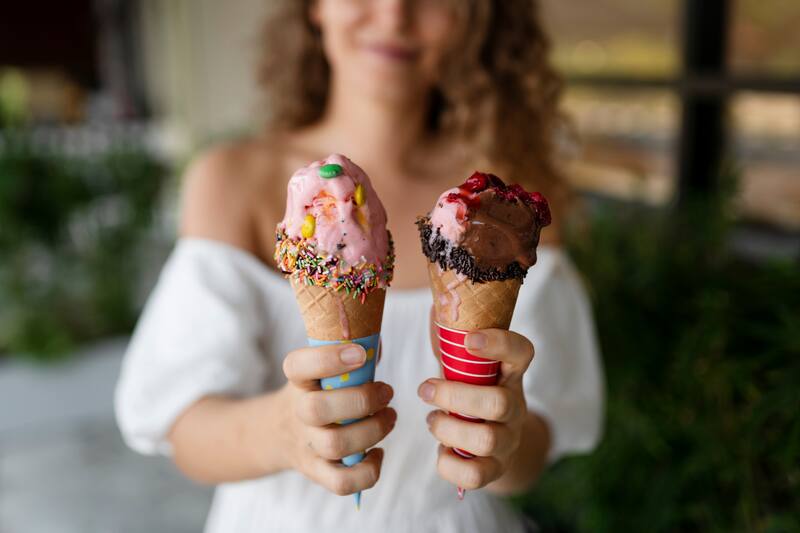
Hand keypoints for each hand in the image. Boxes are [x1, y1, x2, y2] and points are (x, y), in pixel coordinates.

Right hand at [272, 343, 395, 494]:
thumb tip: (376, 344)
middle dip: (361, 400)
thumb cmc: (318, 391)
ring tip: (390, 416)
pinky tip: (378, 452)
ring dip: (373, 430)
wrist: (278, 432)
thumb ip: (350, 352)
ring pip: (334, 445)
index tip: (360, 353)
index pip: (297, 365)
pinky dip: (367, 472)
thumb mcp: (323, 369)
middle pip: (318, 409)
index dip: (328, 358)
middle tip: (386, 391)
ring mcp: (305, 445)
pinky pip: (341, 483)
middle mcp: (297, 413)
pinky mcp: (316, 472)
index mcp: (298, 381)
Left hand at [419, 328, 533, 490]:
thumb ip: (450, 336)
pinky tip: (441, 451)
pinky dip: (449, 465)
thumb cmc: (470, 389)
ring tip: (431, 419)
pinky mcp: (496, 470)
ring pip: (485, 441)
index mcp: (511, 373)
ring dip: (448, 429)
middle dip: (455, 396)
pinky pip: (476, 476)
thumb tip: (436, 301)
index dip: (500, 344)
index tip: (469, 340)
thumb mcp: (464, 363)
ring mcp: (509, 441)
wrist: (492, 440)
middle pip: (498, 403)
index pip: (522, 352)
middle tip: (425, 389)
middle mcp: (516, 407)